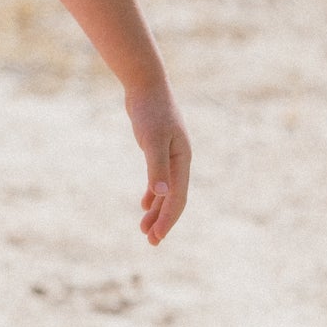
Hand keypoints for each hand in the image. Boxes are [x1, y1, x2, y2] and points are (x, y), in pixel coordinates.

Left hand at [126, 83, 191, 244]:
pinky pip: (159, 178)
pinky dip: (152, 193)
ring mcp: (170, 155)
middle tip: (150, 241)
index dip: (168, 219)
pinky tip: (145, 204)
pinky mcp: (158, 150)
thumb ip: (156, 167)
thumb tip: (160, 194)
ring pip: (166, 190)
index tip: (155, 238)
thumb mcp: (152, 140)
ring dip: (156, 210)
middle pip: (174, 198)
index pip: (178, 198)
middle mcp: (179, 161)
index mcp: (182, 161)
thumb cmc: (150, 111)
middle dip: (163, 220)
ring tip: (144, 228)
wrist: (146, 85)